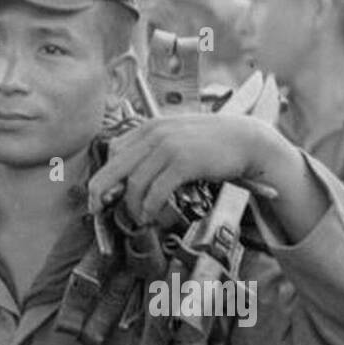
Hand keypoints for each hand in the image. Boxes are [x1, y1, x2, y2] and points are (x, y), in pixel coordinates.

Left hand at [89, 115, 278, 222]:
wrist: (245, 139)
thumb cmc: (211, 142)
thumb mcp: (176, 137)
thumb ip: (153, 150)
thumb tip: (130, 176)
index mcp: (149, 127)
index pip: (113, 150)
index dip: (103, 174)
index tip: (100, 194)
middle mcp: (154, 134)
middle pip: (114, 167)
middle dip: (100, 193)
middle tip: (98, 210)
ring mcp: (169, 147)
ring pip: (134, 184)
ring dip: (132, 207)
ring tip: (139, 218)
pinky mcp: (184, 162)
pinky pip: (156, 191)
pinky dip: (149, 208)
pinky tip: (152, 215)